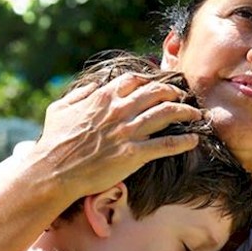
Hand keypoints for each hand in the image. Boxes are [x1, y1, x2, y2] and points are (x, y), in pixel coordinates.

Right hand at [31, 72, 201, 198]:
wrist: (54, 170)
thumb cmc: (53, 141)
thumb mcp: (60, 108)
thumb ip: (79, 94)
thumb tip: (93, 86)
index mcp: (103, 97)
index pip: (135, 80)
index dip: (151, 80)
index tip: (159, 84)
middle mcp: (119, 110)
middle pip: (156, 93)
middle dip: (174, 92)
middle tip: (184, 96)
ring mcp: (127, 132)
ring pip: (166, 114)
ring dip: (185, 112)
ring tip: (197, 114)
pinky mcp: (133, 155)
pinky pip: (165, 145)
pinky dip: (182, 142)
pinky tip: (194, 140)